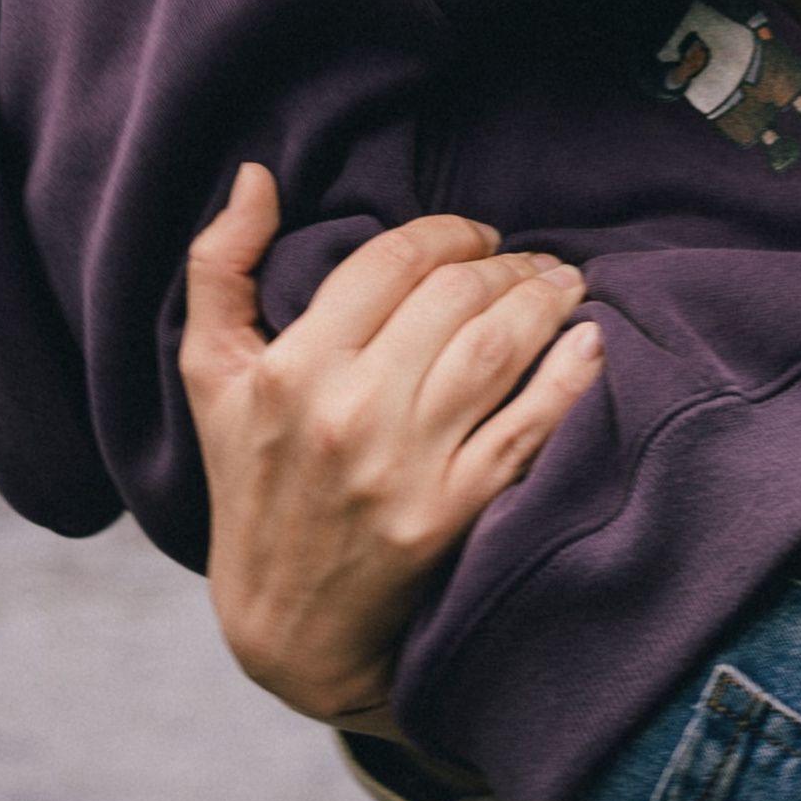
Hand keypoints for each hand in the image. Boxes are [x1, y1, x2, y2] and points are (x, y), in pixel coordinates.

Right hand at [179, 165, 602, 723]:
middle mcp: (347, 412)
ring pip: (498, 348)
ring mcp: (404, 466)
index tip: (476, 237)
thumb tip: (257, 175)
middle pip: (454, 296)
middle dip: (506, 262)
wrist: (285, 626)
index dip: (448, 232)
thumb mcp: (209, 375)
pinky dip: (571, 375)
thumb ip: (220, 266)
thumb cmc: (250, 484)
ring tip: (567, 286)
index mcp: (289, 368)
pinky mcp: (453, 514)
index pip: (391, 260)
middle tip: (532, 260)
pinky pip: (531, 425)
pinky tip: (591, 345)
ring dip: (546, 301)